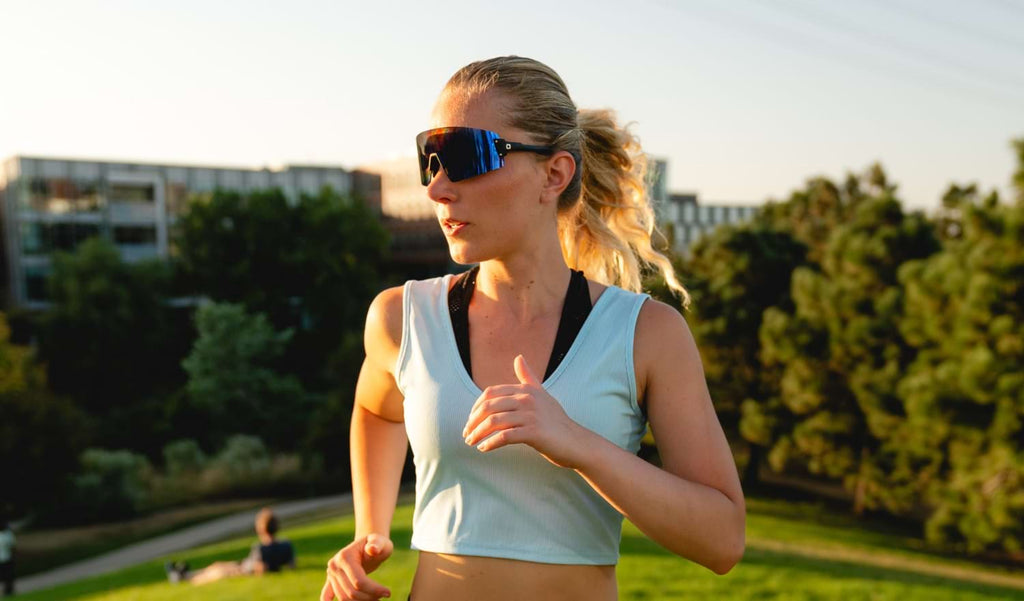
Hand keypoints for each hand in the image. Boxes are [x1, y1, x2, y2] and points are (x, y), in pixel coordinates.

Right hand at [321, 533, 392, 600]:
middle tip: (384, 595)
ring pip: (344, 597)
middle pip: (351, 591)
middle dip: (369, 597)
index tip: (388, 592)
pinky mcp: (330, 580)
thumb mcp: (380, 542)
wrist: (367, 545)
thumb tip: (372, 549)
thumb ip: (377, 544)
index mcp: (345, 557)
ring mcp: (331, 573)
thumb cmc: (377, 544)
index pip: (358, 581)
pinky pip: (327, 593)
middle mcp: (334, 566)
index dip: (374, 589)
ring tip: (375, 599)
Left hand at [462, 355, 585, 468]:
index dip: (475, 407)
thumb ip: (528, 377)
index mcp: (526, 390)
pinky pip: (504, 437)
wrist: (576, 442)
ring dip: (478, 434)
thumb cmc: (556, 420)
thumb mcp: (542, 395)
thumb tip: (518, 357)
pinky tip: (484, 449)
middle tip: (466, 434)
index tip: (470, 420)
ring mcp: (531, 415)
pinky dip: (490, 443)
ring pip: (494, 422)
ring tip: (471, 442)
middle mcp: (527, 399)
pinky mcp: (534, 433)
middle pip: (488, 407)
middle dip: (473, 421)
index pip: (491, 393)